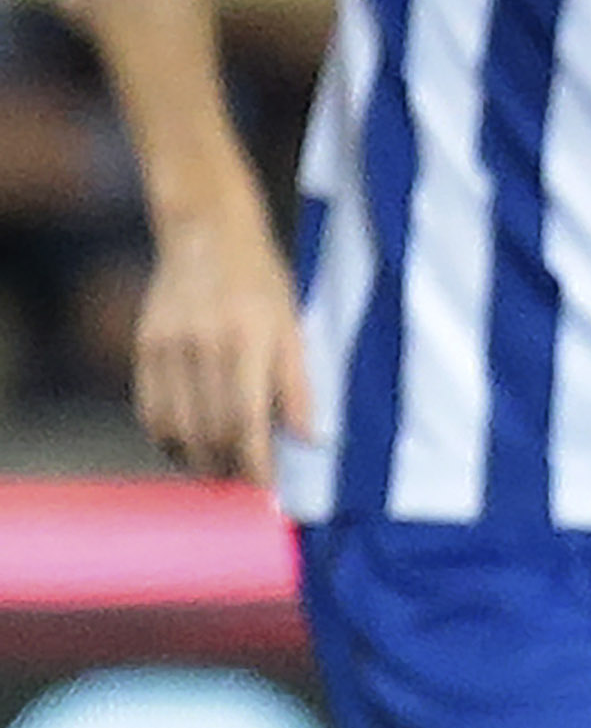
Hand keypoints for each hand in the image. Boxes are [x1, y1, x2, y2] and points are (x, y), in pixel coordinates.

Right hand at [131, 204, 303, 481]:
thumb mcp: (293, 327)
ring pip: (174, 427)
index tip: (266, 491)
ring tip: (217, 474)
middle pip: (208, 432)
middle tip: (244, 485)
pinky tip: (187, 446)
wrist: (205, 236)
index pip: (246, 423)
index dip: (256, 465)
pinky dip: (167, 437)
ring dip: (195, 460)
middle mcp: (200, 348)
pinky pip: (150, 408)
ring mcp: (166, 348)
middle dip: (227, 468)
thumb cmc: (261, 283)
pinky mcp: (144, 347)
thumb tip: (309, 440)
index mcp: (246, 343)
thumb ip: (298, 386)